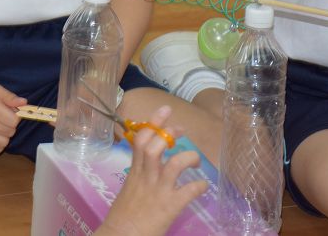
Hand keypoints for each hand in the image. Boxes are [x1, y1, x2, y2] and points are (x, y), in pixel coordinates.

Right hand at [97, 106, 207, 235]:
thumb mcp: (128, 188)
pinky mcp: (170, 206)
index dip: (154, 122)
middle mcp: (146, 177)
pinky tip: (203, 186)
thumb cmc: (124, 216)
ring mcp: (159, 191)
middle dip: (170, 132)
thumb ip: (138, 174)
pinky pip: (189, 191)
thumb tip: (148, 164)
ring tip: (195, 160)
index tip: (165, 111)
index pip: (141, 139)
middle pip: (155, 146)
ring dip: (188, 157)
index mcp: (135, 172)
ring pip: (174, 164)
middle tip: (181, 129)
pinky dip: (199, 186)